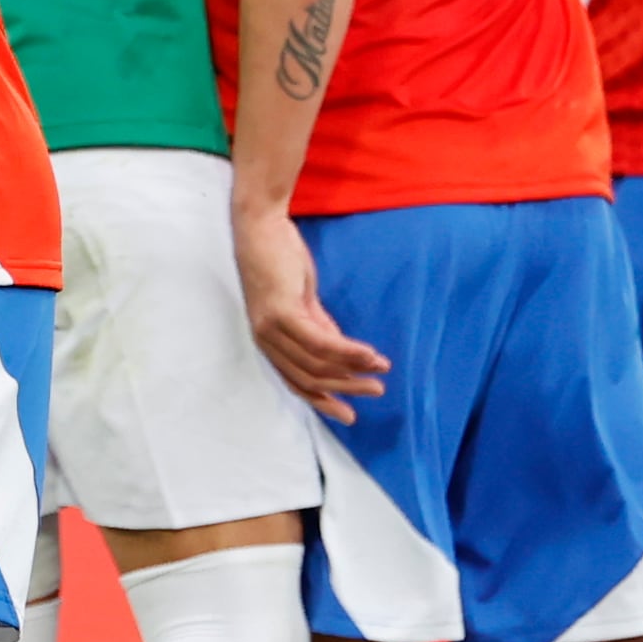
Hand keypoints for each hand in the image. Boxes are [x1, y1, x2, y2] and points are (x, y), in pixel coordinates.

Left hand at [236, 199, 386, 420]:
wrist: (261, 226)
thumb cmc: (279, 259)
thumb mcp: (302, 300)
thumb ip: (319, 327)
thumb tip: (341, 355)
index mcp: (268, 341)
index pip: (296, 382)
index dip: (324, 401)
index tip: (349, 415)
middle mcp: (265, 340)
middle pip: (309, 379)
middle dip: (346, 390)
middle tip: (376, 392)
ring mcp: (271, 328)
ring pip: (317, 364)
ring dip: (353, 371)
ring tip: (381, 372)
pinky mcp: (282, 312)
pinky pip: (320, 342)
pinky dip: (348, 352)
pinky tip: (370, 354)